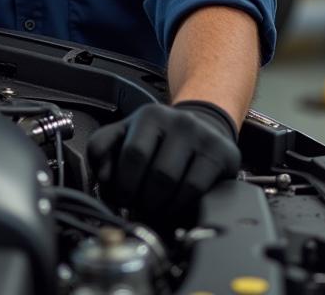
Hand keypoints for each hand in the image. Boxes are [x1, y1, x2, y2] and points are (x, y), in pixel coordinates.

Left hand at [86, 101, 240, 224]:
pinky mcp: (222, 154)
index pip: (133, 155)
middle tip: (139, 209)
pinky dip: (179, 206)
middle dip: (143, 200)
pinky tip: (173, 207)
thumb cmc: (158, 141)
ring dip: (160, 207)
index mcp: (150, 115)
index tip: (121, 200)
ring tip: (154, 210)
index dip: (124, 185)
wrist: (202, 131)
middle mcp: (178, 121)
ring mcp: (202, 137)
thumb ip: (103, 151)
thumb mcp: (125, 137)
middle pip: (156, 174)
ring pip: (175, 184)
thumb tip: (104, 178)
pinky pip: (195, 190)